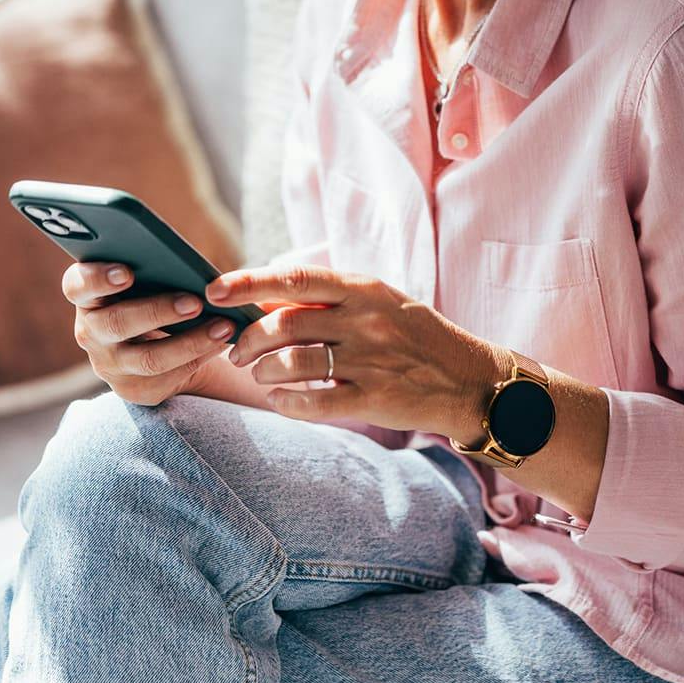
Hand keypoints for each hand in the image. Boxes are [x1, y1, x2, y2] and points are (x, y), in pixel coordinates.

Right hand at [62, 262, 233, 405]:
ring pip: (147, 358)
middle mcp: (90, 332)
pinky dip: (198, 357)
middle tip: (195, 302)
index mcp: (87, 296)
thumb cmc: (152, 295)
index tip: (128, 272)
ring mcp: (109, 365)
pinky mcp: (133, 389)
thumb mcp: (146, 280)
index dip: (98, 279)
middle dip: (158, 312)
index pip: (77, 285)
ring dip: (189, 342)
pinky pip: (167, 377)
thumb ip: (152, 268)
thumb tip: (184, 263)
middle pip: (116, 323)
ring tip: (223, 325)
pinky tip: (221, 342)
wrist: (159, 342)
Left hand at [205, 263, 504, 438]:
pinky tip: (281, 401)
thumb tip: (266, 297)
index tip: (214, 290)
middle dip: (248, 339)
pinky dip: (287, 403)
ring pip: (292, 363)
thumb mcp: (379, 303)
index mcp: (364, 289)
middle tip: (236, 350)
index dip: (248, 283)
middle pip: (284, 324)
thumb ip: (328, 300)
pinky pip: (314, 402)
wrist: (469, 379)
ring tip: (260, 376)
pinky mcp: (374, 399)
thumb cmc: (415, 336)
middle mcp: (365, 321)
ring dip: (263, 372)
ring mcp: (370, 361)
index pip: (295, 279)